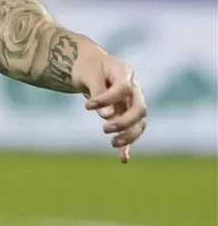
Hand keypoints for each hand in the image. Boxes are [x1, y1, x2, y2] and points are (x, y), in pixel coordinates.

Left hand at [75, 42, 145, 161]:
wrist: (89, 66)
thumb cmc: (87, 66)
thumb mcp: (88, 73)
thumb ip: (98, 90)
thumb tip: (107, 116)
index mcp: (125, 73)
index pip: (124, 88)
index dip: (107, 99)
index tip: (87, 106)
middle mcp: (134, 90)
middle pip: (139, 109)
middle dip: (124, 122)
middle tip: (104, 128)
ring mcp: (132, 103)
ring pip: (139, 123)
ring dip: (128, 135)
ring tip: (112, 143)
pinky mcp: (126, 114)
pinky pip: (130, 131)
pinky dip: (127, 144)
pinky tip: (122, 159)